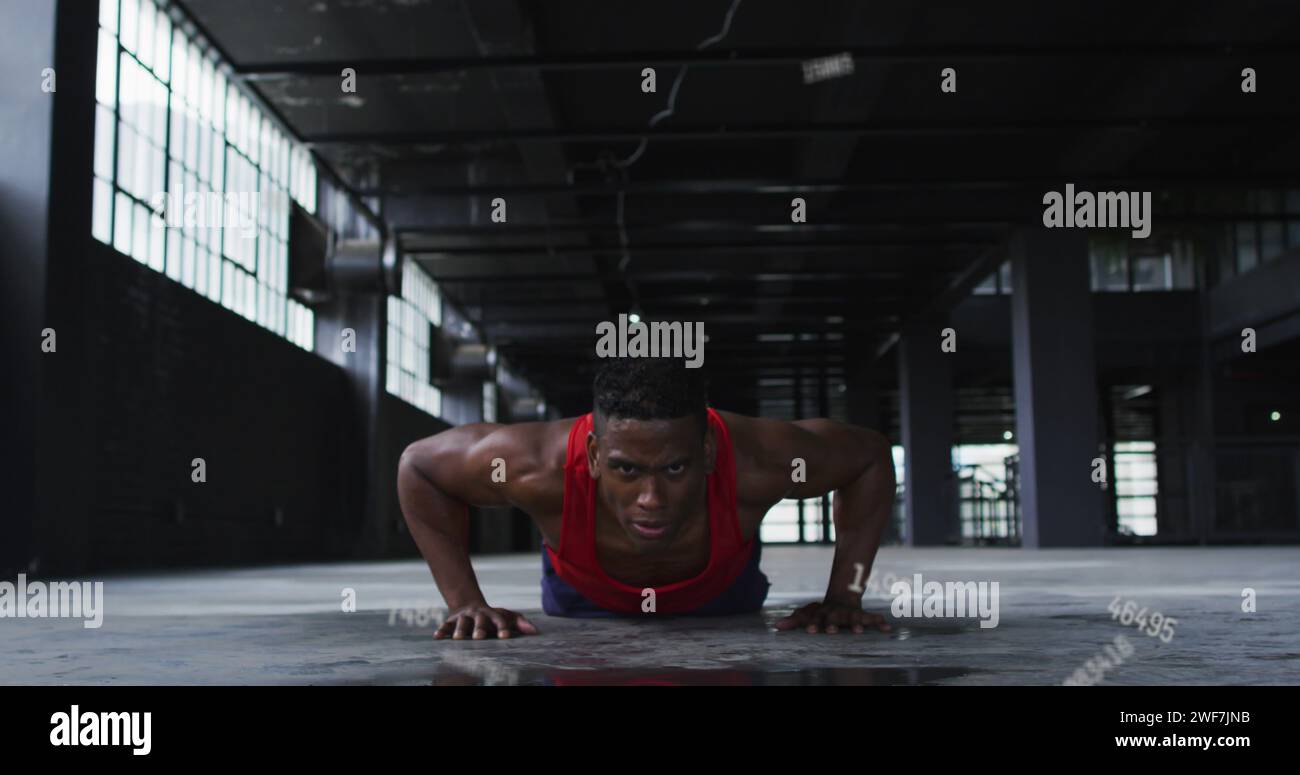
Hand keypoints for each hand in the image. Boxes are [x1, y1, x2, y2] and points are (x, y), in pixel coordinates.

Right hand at [434, 604, 539, 639]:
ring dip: (460, 630)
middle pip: (479, 620)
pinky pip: (445, 625)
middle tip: (479, 638)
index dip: (503, 628)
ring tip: (457, 639)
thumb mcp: (508, 616)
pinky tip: (437, 637)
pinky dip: (441, 631)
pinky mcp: (452, 620)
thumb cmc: (493, 617)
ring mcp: (464, 617)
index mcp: (493, 615)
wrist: (471, 606)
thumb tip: (535, 631)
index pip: (500, 620)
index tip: (506, 637)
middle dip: (479, 628)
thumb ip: (521, 623)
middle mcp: (478, 615)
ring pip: (462, 622)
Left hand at [774, 600, 892, 633]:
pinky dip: (879, 622)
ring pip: (854, 617)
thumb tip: (777, 626)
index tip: (809, 632)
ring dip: (856, 623)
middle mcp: (836, 613)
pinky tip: (886, 628)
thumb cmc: (823, 610)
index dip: (813, 625)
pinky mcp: (863, 615)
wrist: (844, 593)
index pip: (816, 618)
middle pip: (834, 618)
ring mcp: (850, 613)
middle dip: (833, 624)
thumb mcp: (808, 613)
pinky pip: (873, 618)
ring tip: (858, 631)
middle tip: (832, 632)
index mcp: (822, 613)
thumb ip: (794, 620)